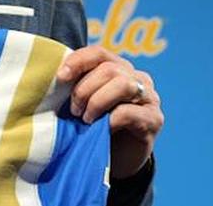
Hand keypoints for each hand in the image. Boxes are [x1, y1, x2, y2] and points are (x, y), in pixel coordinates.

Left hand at [56, 45, 162, 178]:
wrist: (116, 160)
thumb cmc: (96, 128)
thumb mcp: (83, 102)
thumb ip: (77, 86)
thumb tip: (58, 76)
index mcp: (118, 68)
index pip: (99, 53)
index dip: (78, 61)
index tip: (61, 77)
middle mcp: (137, 78)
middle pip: (109, 69)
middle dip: (85, 89)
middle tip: (74, 110)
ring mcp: (149, 97)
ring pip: (123, 85)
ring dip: (98, 102)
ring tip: (86, 119)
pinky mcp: (154, 119)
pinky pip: (130, 112)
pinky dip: (111, 119)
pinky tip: (103, 129)